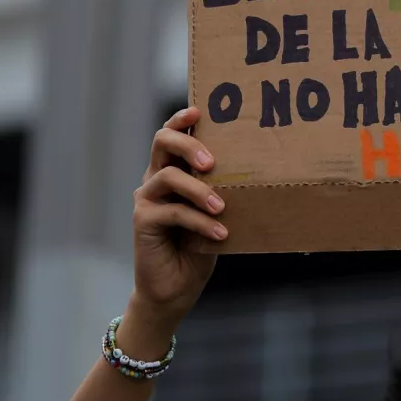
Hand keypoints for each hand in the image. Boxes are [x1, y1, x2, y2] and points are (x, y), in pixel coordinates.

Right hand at [129, 107, 224, 327]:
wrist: (175, 289)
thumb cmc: (200, 248)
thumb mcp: (217, 214)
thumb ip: (223, 191)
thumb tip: (257, 170)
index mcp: (172, 171)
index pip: (171, 135)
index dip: (182, 120)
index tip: (201, 111)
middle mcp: (155, 179)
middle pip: (162, 142)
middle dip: (189, 144)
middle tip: (213, 162)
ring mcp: (147, 199)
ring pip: (168, 176)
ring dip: (200, 190)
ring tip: (223, 206)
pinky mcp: (143, 221)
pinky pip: (172, 211)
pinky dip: (199, 221)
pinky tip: (220, 233)